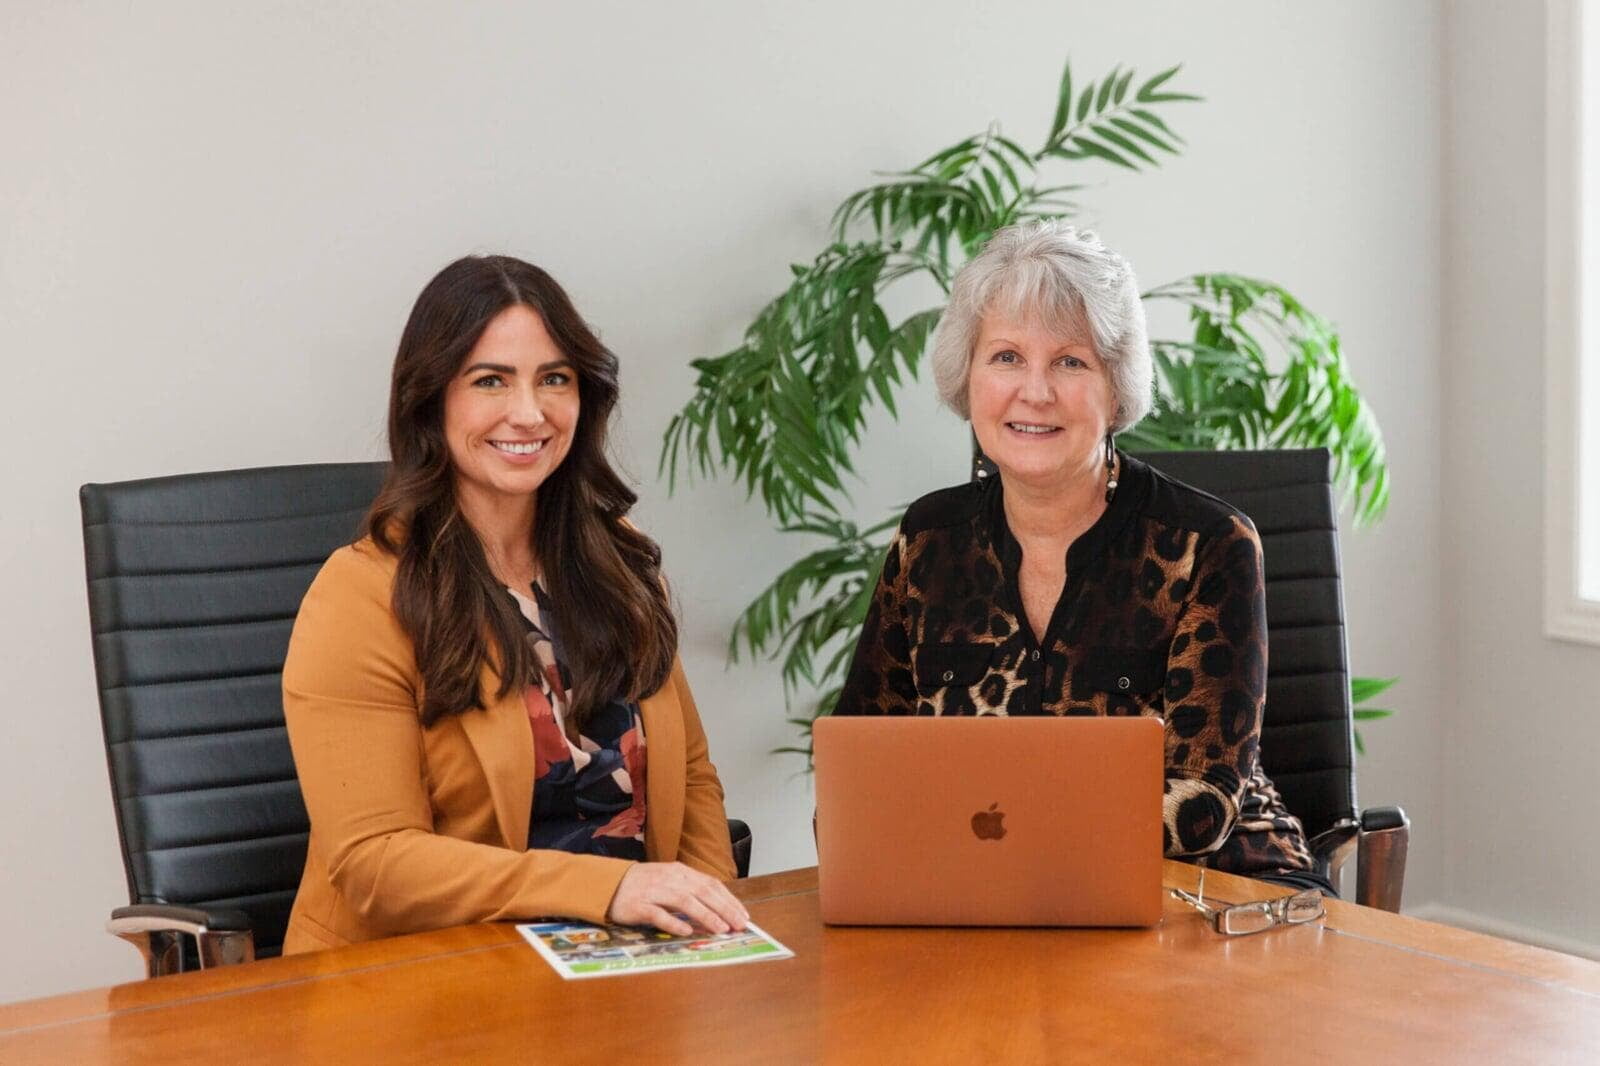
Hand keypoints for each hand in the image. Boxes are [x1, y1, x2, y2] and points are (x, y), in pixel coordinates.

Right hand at [606, 862, 749, 936]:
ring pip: (685, 902)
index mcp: (680, 872)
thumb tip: (717, 909)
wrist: (609, 883)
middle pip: (703, 892)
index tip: (743, 915)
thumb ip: (691, 892)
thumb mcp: (670, 881)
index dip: (729, 900)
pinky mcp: (639, 905)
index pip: (711, 884)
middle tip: (739, 925)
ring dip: (705, 915)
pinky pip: (659, 915)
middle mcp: (670, 879)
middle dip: (724, 909)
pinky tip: (686, 932)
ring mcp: (654, 891)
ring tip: (720, 929)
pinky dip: (673, 923)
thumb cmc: (644, 885)